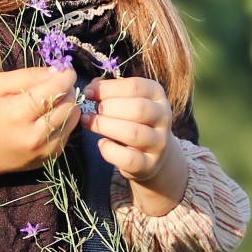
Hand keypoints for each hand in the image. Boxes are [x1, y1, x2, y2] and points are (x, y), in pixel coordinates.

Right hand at [0, 66, 79, 214]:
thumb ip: (27, 75)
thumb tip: (57, 71)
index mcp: (17, 113)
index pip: (56, 89)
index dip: (66, 75)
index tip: (65, 69)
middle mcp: (34, 135)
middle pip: (69, 103)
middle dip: (67, 89)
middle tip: (56, 84)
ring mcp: (44, 150)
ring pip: (73, 118)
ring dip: (68, 104)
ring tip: (52, 100)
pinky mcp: (50, 158)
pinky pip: (69, 132)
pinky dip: (64, 120)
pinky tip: (47, 118)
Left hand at [79, 76, 187, 214]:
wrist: (152, 154)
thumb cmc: (133, 120)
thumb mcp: (127, 101)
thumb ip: (110, 91)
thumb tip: (91, 87)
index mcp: (157, 95)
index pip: (135, 87)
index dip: (108, 88)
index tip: (88, 93)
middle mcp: (163, 117)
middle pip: (137, 108)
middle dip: (108, 108)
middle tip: (91, 111)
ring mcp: (159, 143)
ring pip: (133, 133)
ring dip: (105, 126)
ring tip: (88, 122)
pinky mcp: (149, 165)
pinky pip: (127, 158)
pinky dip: (109, 150)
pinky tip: (102, 143)